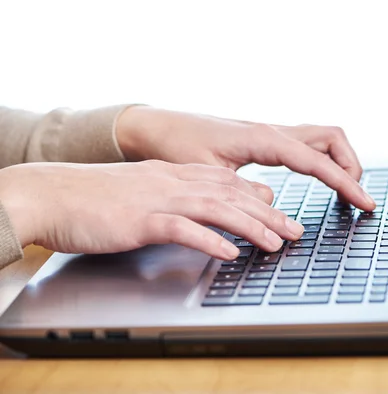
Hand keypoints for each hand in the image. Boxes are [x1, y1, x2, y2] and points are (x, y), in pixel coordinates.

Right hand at [0, 161, 304, 257]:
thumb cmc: (99, 197)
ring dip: (251, 227)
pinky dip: (210, 241)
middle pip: (232, 196)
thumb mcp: (148, 189)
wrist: (52, 194)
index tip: (282, 212)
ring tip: (276, 243)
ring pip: (216, 209)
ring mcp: (159, 199)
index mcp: (176, 175)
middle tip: (295, 231)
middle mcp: (174, 182)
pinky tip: (230, 252)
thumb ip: (180, 193)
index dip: (260, 197)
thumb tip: (211, 203)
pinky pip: (182, 229)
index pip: (228, 182)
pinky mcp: (141, 220)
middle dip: (269, 214)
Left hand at [115, 106, 375, 210]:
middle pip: (332, 138)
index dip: (345, 183)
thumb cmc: (176, 146)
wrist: (156, 127)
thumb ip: (240, 190)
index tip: (364, 202)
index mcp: (263, 138)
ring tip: (345, 191)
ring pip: (323, 138)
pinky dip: (323, 160)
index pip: (318, 161)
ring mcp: (271, 133)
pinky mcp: (266, 139)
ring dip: (341, 161)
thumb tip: (272, 203)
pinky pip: (307, 144)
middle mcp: (273, 131)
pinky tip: (320, 179)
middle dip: (352, 166)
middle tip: (357, 197)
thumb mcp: (205, 174)